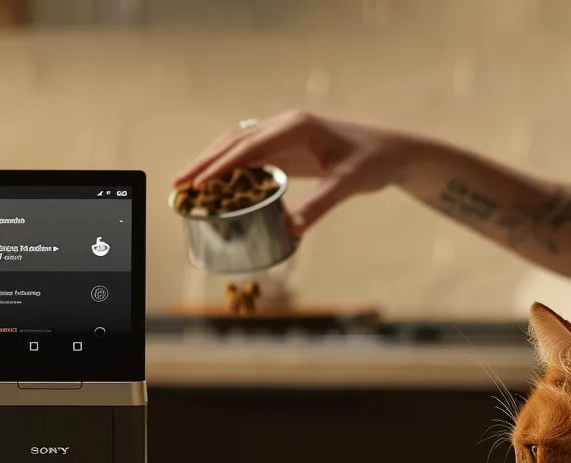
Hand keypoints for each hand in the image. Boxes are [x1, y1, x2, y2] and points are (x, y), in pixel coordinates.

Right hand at [172, 111, 418, 233]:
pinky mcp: (288, 145)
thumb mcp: (348, 185)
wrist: (393, 150)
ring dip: (212, 161)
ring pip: (239, 144)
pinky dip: (229, 166)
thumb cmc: (373, 161)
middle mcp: (287, 124)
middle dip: (205, 162)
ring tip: (186, 183)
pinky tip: (215, 184)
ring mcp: (285, 132)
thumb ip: (319, 206)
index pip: (250, 146)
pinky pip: (251, 153)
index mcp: (298, 126)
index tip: (197, 183)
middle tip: (177, 185)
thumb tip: (290, 230)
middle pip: (235, 141)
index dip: (220, 165)